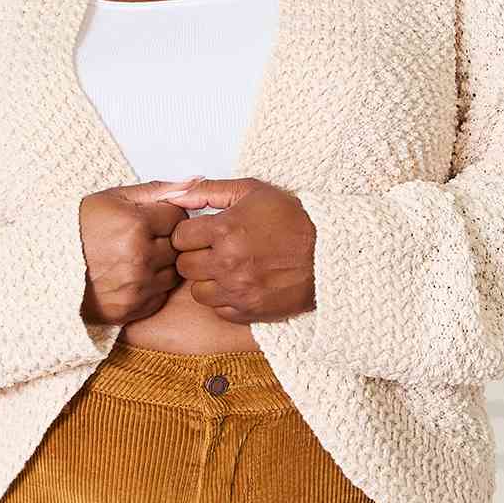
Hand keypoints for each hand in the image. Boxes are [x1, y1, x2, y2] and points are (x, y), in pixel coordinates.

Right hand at [78, 181, 194, 326]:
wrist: (45, 266)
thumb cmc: (78, 229)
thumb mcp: (113, 198)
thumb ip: (157, 190)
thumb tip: (195, 182)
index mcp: (136, 225)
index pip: (178, 217)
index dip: (163, 217)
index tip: (146, 220)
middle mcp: (139, 257)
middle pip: (177, 245)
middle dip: (163, 240)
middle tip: (138, 239)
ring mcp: (137, 286)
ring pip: (172, 272)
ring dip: (159, 265)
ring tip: (132, 259)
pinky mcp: (132, 309)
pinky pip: (160, 295)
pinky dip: (150, 287)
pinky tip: (129, 277)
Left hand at [142, 177, 315, 325]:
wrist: (329, 251)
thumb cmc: (292, 219)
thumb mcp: (251, 191)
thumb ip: (208, 191)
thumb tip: (174, 194)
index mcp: (225, 230)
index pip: (179, 237)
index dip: (190, 234)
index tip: (204, 234)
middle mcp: (227, 262)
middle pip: (184, 266)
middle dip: (196, 256)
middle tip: (216, 250)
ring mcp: (237, 290)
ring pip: (198, 292)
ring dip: (208, 281)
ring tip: (228, 269)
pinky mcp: (248, 311)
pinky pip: (218, 310)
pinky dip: (225, 299)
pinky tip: (241, 284)